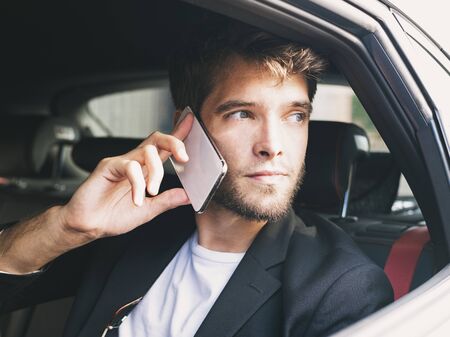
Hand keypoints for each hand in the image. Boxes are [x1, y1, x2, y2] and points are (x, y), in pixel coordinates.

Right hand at [59, 112, 193, 241]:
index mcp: (145, 170)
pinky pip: (130, 167)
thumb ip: (167, 201)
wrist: (89, 226)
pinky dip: (137, 184)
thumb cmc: (112, 216)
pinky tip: (136, 200)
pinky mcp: (108, 166)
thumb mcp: (148, 211)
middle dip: (174, 142)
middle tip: (184, 157)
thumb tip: (188, 196)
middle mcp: (134, 162)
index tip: (191, 122)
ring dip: (156, 172)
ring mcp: (121, 162)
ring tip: (152, 192)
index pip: (165, 148)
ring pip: (147, 151)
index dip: (178, 134)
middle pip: (157, 139)